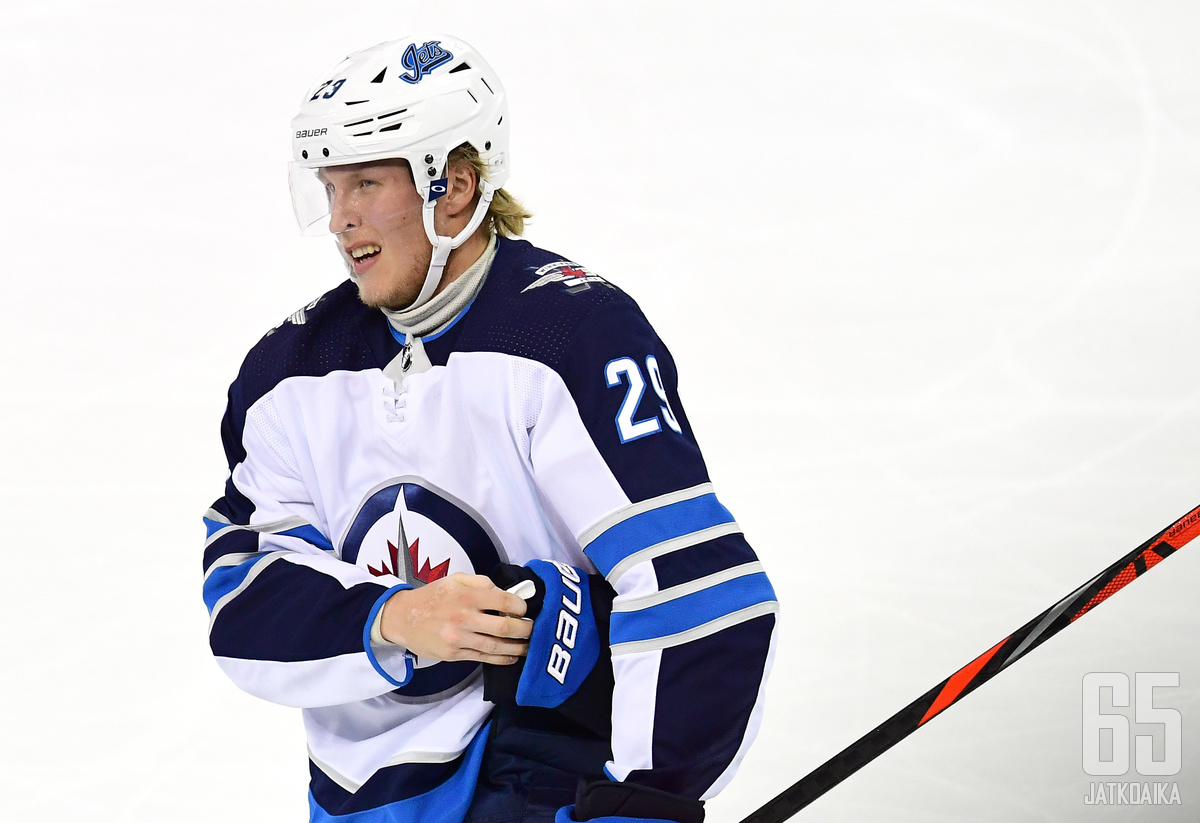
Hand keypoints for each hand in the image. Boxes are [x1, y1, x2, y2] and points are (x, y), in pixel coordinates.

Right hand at [379, 573, 531, 663]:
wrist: (403, 618)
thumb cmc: (433, 596)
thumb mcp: (456, 579)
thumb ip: (482, 583)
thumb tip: (505, 594)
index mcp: (466, 595)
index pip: (503, 602)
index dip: (520, 607)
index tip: (524, 609)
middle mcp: (463, 617)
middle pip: (504, 627)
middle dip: (524, 630)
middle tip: (532, 630)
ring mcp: (458, 639)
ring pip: (495, 647)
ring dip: (517, 648)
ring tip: (528, 647)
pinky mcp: (454, 654)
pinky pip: (483, 658)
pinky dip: (501, 659)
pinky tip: (512, 657)